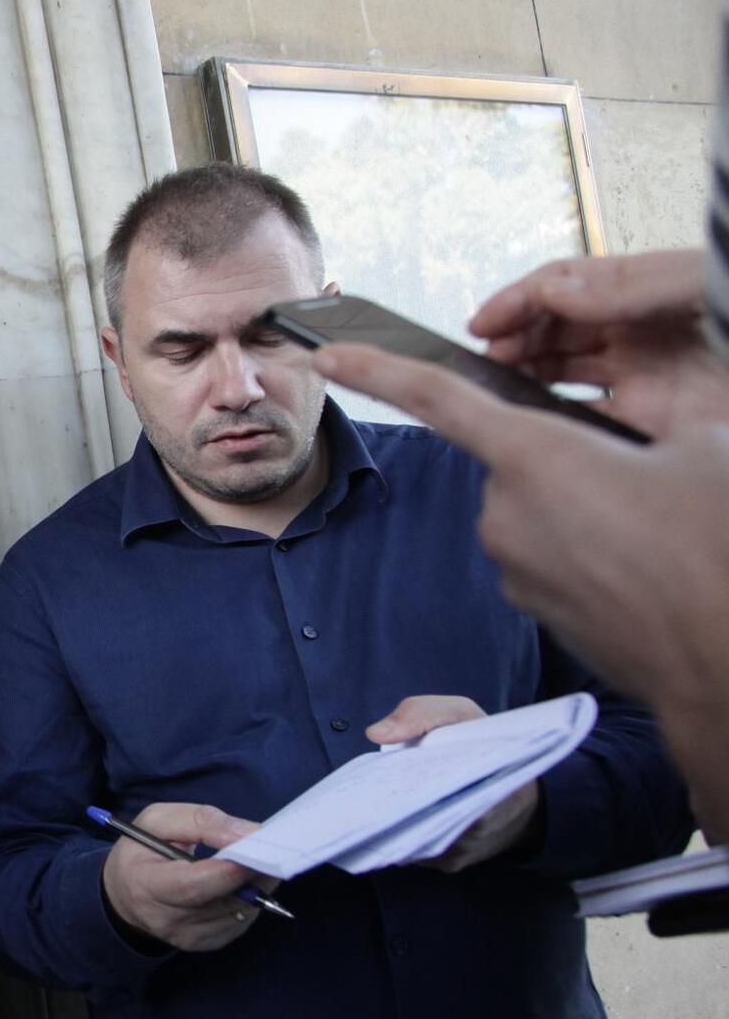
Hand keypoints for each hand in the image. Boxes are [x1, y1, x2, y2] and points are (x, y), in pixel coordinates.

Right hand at [102, 803, 273, 951]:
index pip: (192, 886)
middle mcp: (166, 920)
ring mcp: (188, 937)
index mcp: (146, 885)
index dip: (228, 871)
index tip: (258, 849)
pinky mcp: (205, 944)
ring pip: (239, 912)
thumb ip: (199, 821)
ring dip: (259, 885)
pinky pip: (241, 921)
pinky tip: (248, 880)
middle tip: (277, 848)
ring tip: (264, 859)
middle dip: (255, 874)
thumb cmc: (140, 851)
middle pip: (223, 901)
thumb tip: (247, 833)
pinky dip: (251, 898)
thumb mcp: (157, 820)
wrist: (125, 895)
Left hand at [316, 345, 728, 843]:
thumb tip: (644, 454)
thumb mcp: (704, 450)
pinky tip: (642, 571)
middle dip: (574, 467)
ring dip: (587, 515)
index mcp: (536, 456)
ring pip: (542, 513)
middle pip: (523, 464)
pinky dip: (591, 556)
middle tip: (644, 488)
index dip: (378, 369)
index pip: (437, 398)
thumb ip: (652, 431)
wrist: (720, 665)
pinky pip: (553, 559)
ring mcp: (513, 567)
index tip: (328, 354)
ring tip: (655, 537)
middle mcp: (505, 512)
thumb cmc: (716, 549)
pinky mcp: (530, 608)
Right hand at [467, 250, 728, 437]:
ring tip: (500, 389)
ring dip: (526, 380)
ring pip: (563, 377)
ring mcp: (642, 378)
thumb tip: (557, 293)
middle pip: (552, 333)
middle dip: (512, 340)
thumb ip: (627, 287)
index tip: (483, 322)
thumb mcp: (695, 282)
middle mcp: (634, 333)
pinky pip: (595, 425)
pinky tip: (544, 428)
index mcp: (638, 292)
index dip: (517, 301)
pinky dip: (564, 427)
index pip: (560, 288)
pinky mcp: (654, 422)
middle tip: (488, 358)